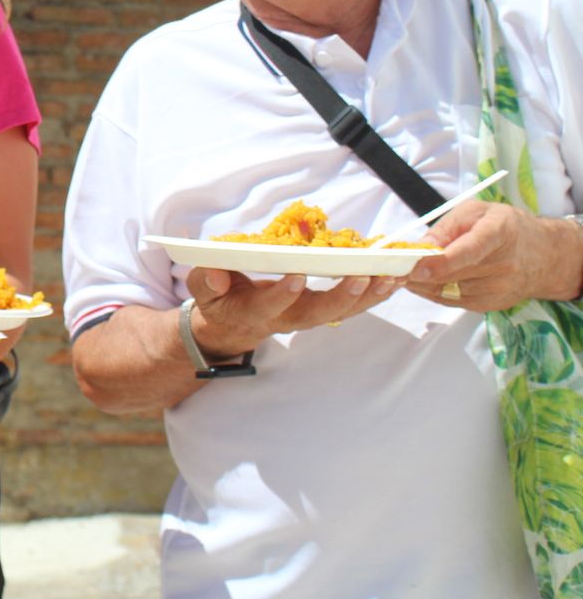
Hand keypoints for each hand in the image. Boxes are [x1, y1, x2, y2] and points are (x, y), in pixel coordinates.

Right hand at [187, 265, 402, 357]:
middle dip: (341, 297)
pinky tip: (394, 277)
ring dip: (368, 295)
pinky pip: (354, 305)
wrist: (236, 323)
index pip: (269, 306)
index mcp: (255, 312)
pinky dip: (375, 292)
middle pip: (318, 314)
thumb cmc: (221, 300)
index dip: (283, 294)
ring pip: (342, 311)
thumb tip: (216, 275)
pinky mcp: (325, 309)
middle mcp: (288, 319)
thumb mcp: (204, 291)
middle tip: (360, 278)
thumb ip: (206, 281)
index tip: (296, 275)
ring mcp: (310, 315)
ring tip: (389, 276)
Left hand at [404, 200, 582, 311]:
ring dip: (422, 284)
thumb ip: (445, 228)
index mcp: (499, 232)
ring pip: (449, 290)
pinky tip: (424, 281)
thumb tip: (418, 248)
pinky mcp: (491, 304)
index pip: (471, 250)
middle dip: (418, 273)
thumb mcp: (475, 212)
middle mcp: (503, 264)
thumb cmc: (503, 226)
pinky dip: (433, 292)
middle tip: (389, 268)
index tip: (417, 267)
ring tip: (404, 272)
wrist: (542, 255)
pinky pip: (453, 301)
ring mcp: (499, 288)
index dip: (442, 261)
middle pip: (453, 274)